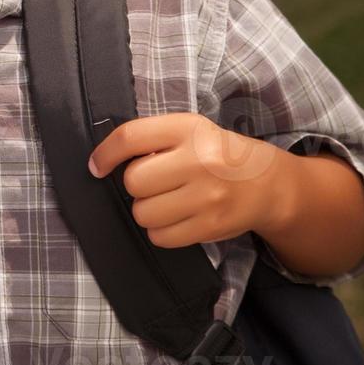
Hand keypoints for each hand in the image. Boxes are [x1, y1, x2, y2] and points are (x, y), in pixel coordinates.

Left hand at [86, 112, 293, 248]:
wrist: (266, 183)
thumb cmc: (215, 154)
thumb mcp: (188, 131)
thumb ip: (151, 139)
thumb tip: (103, 161)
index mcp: (188, 128)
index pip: (130, 137)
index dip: (106, 154)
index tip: (97, 166)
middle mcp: (199, 159)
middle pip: (133, 181)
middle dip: (137, 185)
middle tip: (156, 182)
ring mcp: (207, 195)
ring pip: (143, 213)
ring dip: (147, 210)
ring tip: (168, 200)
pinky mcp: (211, 225)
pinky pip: (160, 237)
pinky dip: (161, 231)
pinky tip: (177, 217)